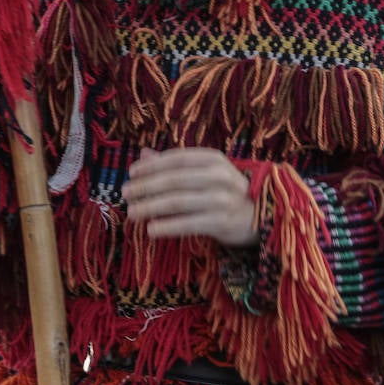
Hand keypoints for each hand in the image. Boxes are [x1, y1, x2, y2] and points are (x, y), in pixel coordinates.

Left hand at [123, 147, 259, 247]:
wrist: (258, 216)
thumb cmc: (225, 191)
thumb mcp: (205, 172)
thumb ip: (175, 164)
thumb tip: (143, 154)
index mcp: (214, 159)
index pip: (177, 159)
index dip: (152, 165)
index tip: (131, 173)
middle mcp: (220, 176)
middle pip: (174, 180)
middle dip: (145, 187)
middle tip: (125, 194)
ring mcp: (222, 199)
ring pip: (177, 202)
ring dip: (150, 207)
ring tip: (132, 212)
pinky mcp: (222, 222)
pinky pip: (188, 224)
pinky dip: (167, 227)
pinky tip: (151, 229)